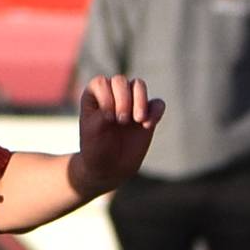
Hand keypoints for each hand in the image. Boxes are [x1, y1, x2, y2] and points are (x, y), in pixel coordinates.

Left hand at [77, 73, 163, 192]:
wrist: (109, 168)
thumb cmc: (95, 149)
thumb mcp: (92, 133)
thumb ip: (101, 116)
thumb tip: (120, 108)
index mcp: (95, 95)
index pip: (101, 83)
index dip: (106, 97)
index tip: (107, 118)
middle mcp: (113, 94)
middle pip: (121, 81)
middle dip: (123, 98)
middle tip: (121, 121)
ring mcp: (131, 102)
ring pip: (139, 86)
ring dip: (140, 100)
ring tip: (138, 120)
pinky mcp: (147, 114)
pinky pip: (157, 104)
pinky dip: (155, 112)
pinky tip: (147, 126)